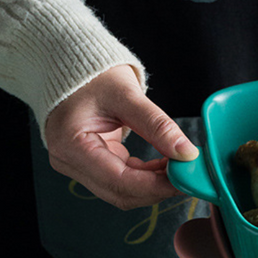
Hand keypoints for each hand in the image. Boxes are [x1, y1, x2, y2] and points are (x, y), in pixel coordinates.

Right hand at [45, 65, 198, 209]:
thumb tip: (187, 153)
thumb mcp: (126, 94)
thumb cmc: (91, 73)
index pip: (119, 181)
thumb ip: (157, 125)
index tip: (185, 179)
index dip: (156, 186)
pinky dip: (147, 177)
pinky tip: (165, 165)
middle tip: (188, 176)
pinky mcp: (92, 165)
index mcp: (70, 145)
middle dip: (158, 189)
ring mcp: (79, 166)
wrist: (70, 64)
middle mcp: (70, 161)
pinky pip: (124, 181)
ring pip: (124, 192)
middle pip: (121, 193)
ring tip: (179, 168)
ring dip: (154, 185)